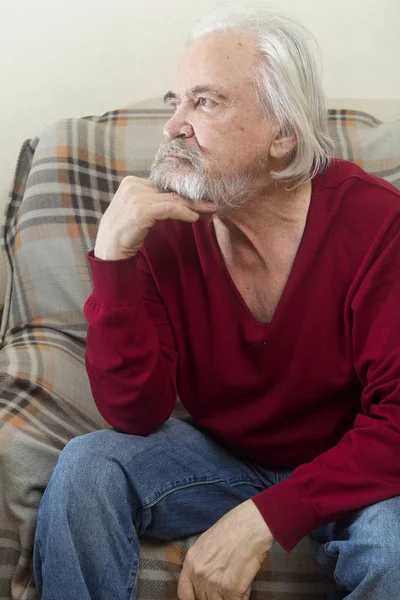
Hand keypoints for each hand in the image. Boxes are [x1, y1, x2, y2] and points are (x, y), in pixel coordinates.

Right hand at [94, 176, 215, 259]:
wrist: (109, 250)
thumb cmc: (124, 233)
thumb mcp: (137, 211)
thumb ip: (152, 201)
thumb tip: (178, 199)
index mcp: (132, 182)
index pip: (164, 184)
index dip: (184, 191)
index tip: (201, 197)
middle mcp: (132, 185)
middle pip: (170, 190)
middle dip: (193, 197)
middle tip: (211, 202)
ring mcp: (135, 197)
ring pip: (173, 198)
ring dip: (194, 204)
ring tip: (209, 209)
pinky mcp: (141, 211)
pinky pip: (170, 208)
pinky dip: (184, 212)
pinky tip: (195, 217)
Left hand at [177, 500, 274, 599]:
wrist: (251, 525)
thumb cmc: (233, 528)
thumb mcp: (207, 542)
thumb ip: (203, 563)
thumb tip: (206, 579)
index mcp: (191, 561)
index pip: (184, 593)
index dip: (193, 599)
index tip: (202, 597)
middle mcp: (199, 573)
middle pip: (202, 599)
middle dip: (215, 595)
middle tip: (226, 585)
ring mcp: (213, 583)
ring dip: (229, 596)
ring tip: (238, 582)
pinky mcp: (230, 589)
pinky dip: (242, 597)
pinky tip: (245, 586)